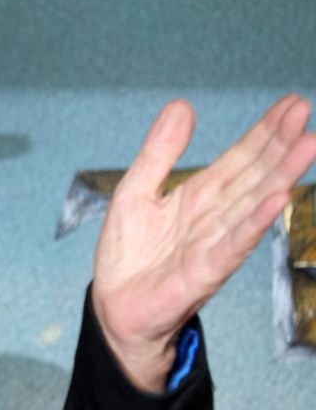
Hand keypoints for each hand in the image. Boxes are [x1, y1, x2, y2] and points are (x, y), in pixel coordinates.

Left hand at [92, 95, 315, 391]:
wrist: (113, 305)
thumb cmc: (129, 254)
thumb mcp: (135, 191)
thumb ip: (158, 152)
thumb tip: (182, 105)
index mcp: (200, 196)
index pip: (240, 159)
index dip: (264, 132)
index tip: (292, 104)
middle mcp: (216, 217)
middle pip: (254, 175)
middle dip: (280, 144)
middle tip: (304, 110)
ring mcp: (214, 244)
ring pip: (254, 205)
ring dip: (281, 176)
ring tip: (308, 145)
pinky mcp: (203, 272)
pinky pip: (234, 244)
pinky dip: (255, 223)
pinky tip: (279, 200)